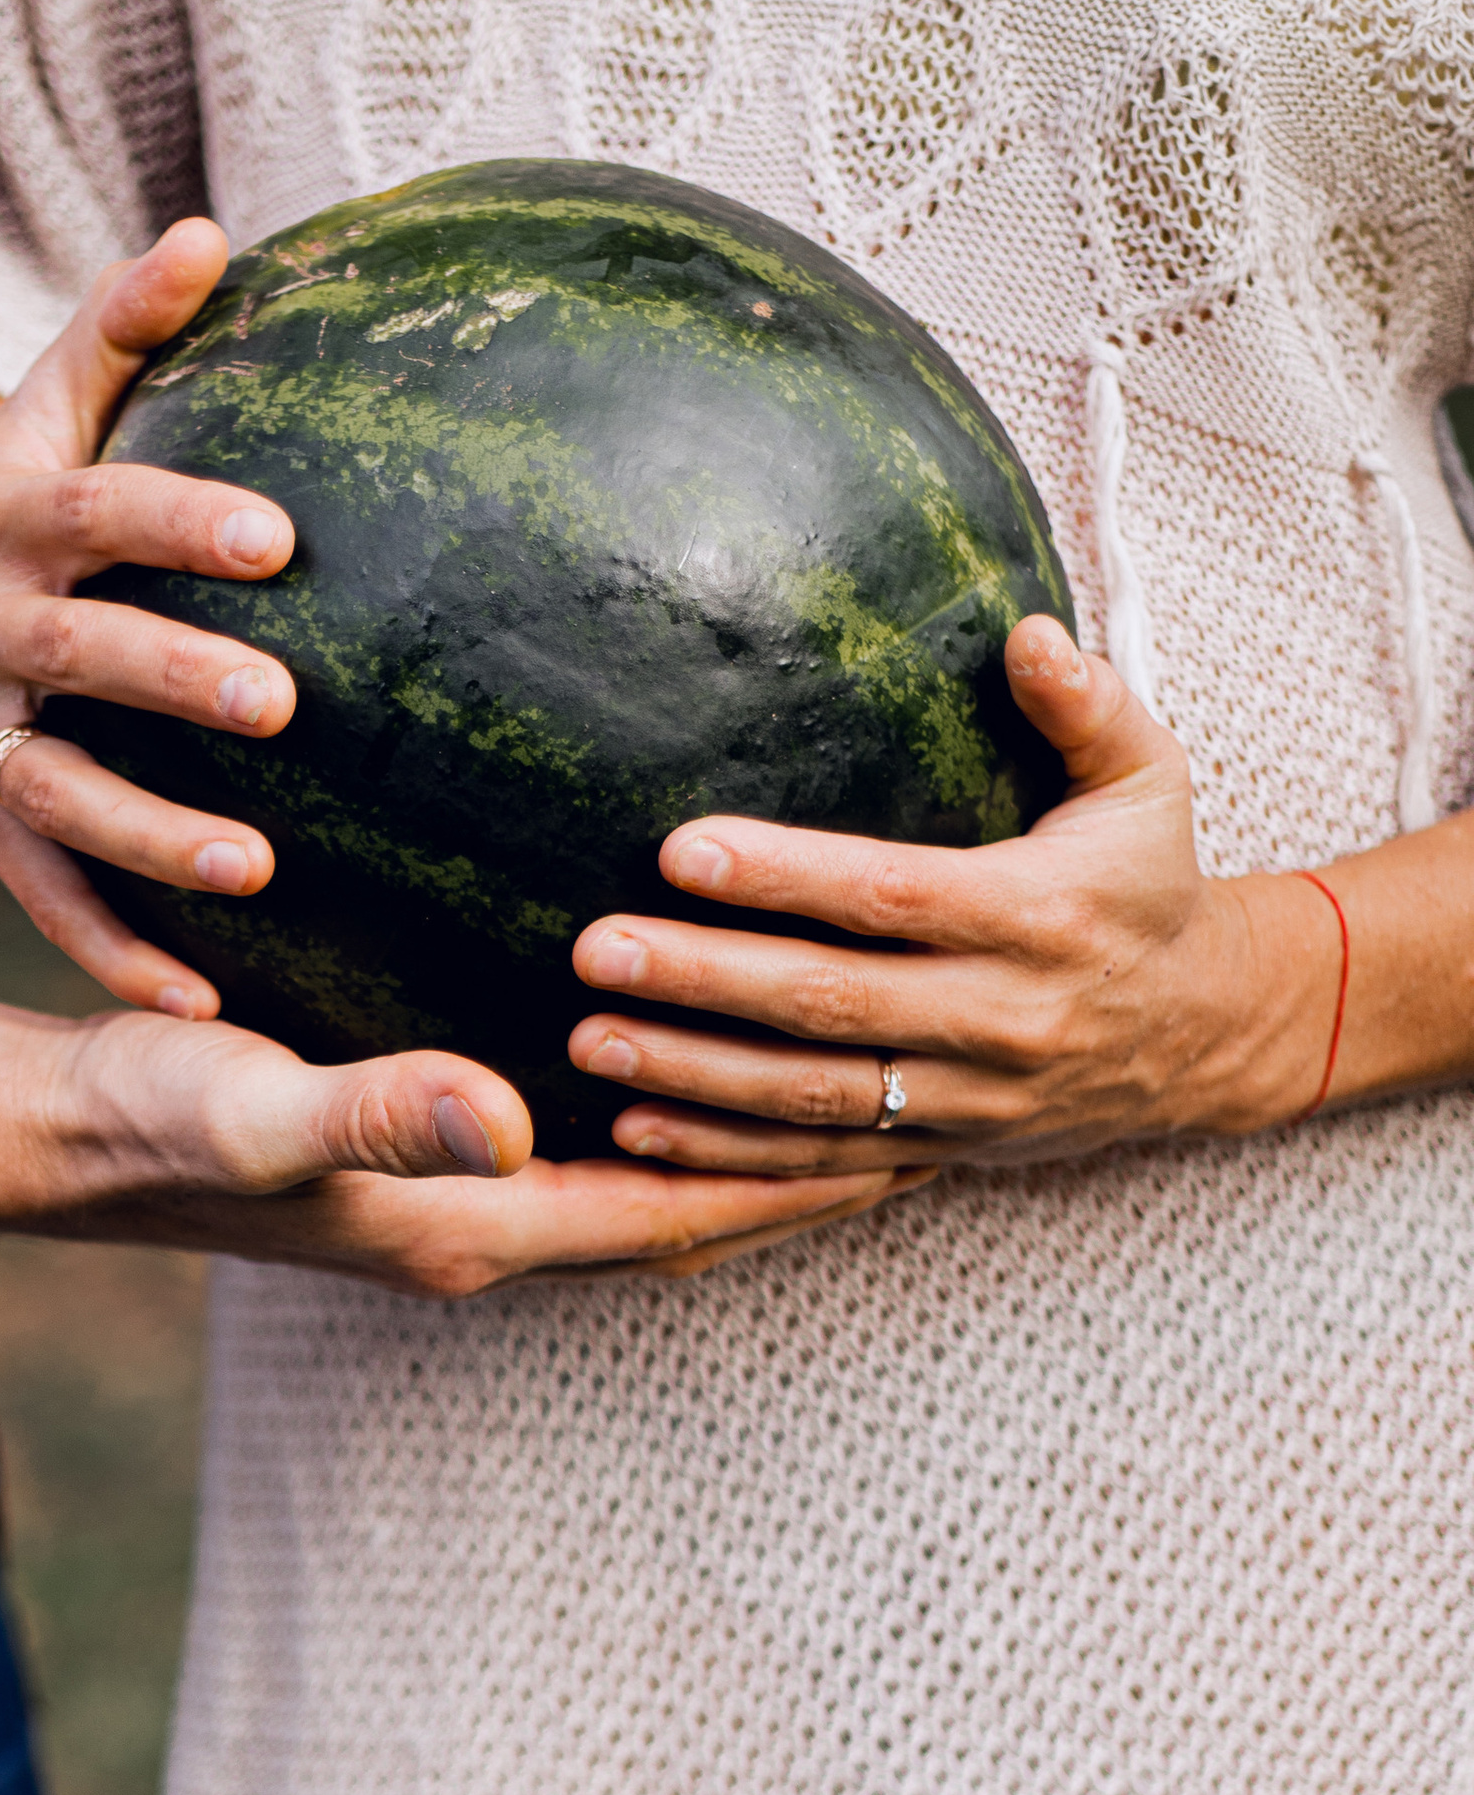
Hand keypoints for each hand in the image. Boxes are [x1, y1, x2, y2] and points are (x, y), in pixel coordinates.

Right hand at [0, 220, 295, 1012]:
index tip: (276, 535)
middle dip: (171, 680)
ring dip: (152, 839)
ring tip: (255, 869)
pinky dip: (115, 953)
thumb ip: (126, 328)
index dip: (174, 520)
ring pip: (56, 795)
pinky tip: (202, 1002)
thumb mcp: (49, 407)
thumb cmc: (13, 494)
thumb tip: (211, 236)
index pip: (92, 514)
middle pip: (74, 657)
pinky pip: (45, 896)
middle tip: (282, 704)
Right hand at [36, 1001, 936, 1290]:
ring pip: (634, 1174)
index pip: (676, 1219)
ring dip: (736, 1136)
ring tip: (845, 1075)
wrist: (55, 1132)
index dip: (798, 1186)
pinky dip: (648, 1096)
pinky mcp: (418, 1141)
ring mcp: (448, 1190)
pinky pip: (573, 1129)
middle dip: (802, 1170)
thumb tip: (503, 1114)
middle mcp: (478, 1223)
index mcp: (472, 1229)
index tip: (916, 1140)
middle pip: (682, 1208)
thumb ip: (380, 1112)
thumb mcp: (262, 1107)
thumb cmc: (150, 1116)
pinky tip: (677, 1023)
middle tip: (929, 1107)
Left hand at [564, 618, 1346, 1175]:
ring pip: (813, 1097)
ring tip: (591, 1038)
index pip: (894, 896)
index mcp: (1039, 918)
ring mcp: (966, 1099)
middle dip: (707, 980)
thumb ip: (1087, 705)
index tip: (681, 849)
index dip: (786, 878)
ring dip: (694, 1073)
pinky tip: (634, 1127)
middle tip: (598, 950)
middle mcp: (1001, 1017)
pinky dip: (725, 1154)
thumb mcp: (1149, 783)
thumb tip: (1022, 631)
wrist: (1204, 1033)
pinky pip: (819, 1162)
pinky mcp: (937, 1152)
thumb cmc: (1146, 885)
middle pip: (833, 1004)